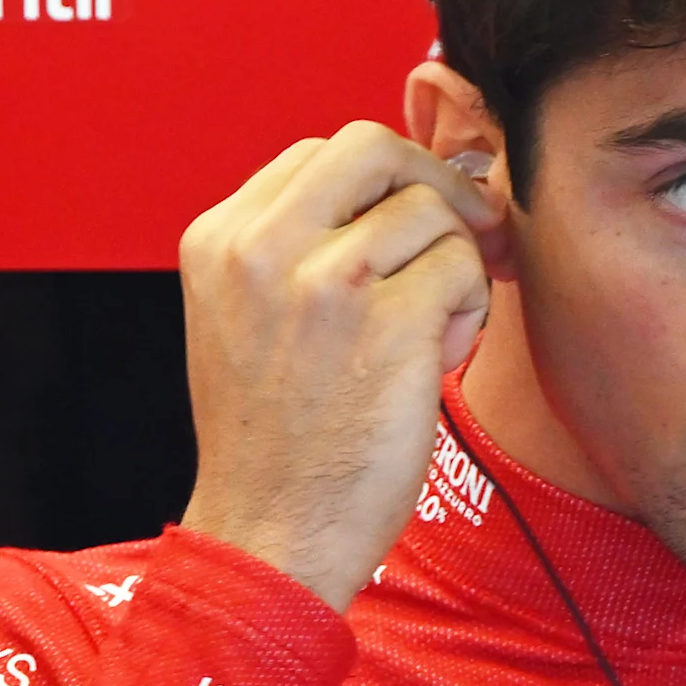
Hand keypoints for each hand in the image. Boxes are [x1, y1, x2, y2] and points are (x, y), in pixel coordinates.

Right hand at [178, 121, 501, 610]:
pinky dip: (467, 308)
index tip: (411, 216)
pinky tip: (436, 359)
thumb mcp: (246, 320)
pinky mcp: (387, 321)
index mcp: (217, 240)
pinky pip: (461, 266)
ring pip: (430, 209)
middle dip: (432, 183)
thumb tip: (404, 189)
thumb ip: (296, 249)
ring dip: (453, 262)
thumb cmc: (273, 444)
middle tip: (462, 230)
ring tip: (428, 330)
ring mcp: (324, 280)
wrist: (270, 537)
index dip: (382, 179)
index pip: (319, 154)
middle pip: (373, 148)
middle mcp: (260, 247)